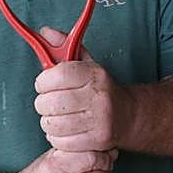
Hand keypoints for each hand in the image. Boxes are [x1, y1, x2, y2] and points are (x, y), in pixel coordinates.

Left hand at [33, 27, 133, 151]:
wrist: (129, 115)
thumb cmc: (100, 88)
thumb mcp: (86, 63)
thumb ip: (64, 47)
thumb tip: (45, 31)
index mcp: (94, 74)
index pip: (55, 75)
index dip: (43, 81)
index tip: (45, 83)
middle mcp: (98, 96)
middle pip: (49, 103)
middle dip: (43, 103)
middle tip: (50, 102)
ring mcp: (99, 120)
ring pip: (52, 124)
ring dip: (49, 121)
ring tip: (59, 116)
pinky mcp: (97, 141)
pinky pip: (61, 141)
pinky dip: (57, 137)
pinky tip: (65, 130)